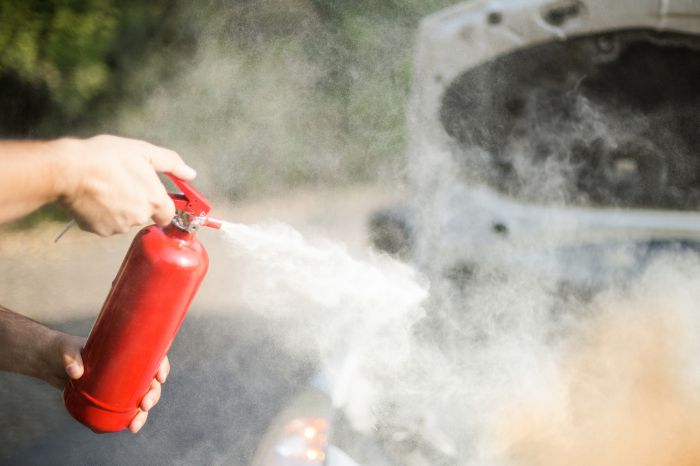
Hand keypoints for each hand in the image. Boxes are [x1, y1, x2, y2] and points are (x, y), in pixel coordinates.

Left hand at [49, 333, 169, 433]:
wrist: (52, 362)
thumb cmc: (64, 350)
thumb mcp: (67, 350)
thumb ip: (71, 358)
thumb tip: (76, 372)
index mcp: (126, 350)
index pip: (152, 355)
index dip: (162, 365)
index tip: (160, 377)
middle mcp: (128, 368)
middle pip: (150, 381)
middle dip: (153, 396)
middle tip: (145, 405)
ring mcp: (119, 384)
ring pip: (140, 398)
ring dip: (142, 414)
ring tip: (134, 426)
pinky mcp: (108, 397)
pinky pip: (124, 409)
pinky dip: (129, 419)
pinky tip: (128, 427)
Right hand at [53, 135, 195, 236]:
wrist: (68, 170)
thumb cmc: (105, 158)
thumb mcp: (143, 151)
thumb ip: (171, 163)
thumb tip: (190, 173)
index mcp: (154, 200)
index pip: (169, 214)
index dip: (163, 205)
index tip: (156, 198)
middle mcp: (139, 217)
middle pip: (145, 215)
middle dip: (138, 202)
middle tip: (124, 183)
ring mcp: (119, 226)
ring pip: (125, 220)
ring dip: (120, 208)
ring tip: (107, 187)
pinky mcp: (99, 230)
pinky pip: (106, 224)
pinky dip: (102, 214)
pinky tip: (95, 197)